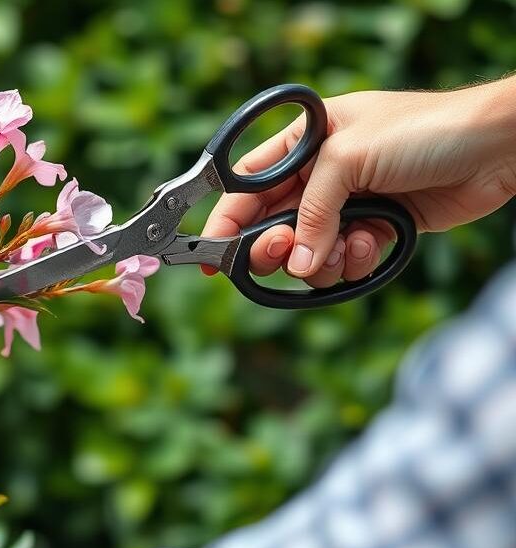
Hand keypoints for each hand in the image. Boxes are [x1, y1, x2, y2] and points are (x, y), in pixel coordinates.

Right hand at [202, 76, 515, 285]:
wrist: (496, 148)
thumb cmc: (423, 131)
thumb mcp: (349, 159)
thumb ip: (313, 212)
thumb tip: (297, 263)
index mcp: (304, 143)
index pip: (247, 186)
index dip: (227, 220)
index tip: (213, 255)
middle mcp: (320, 176)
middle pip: (272, 226)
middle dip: (277, 246)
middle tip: (287, 253)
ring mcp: (347, 205)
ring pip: (307, 252)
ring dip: (321, 259)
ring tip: (348, 246)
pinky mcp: (374, 229)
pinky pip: (343, 260)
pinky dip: (353, 260)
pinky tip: (373, 243)